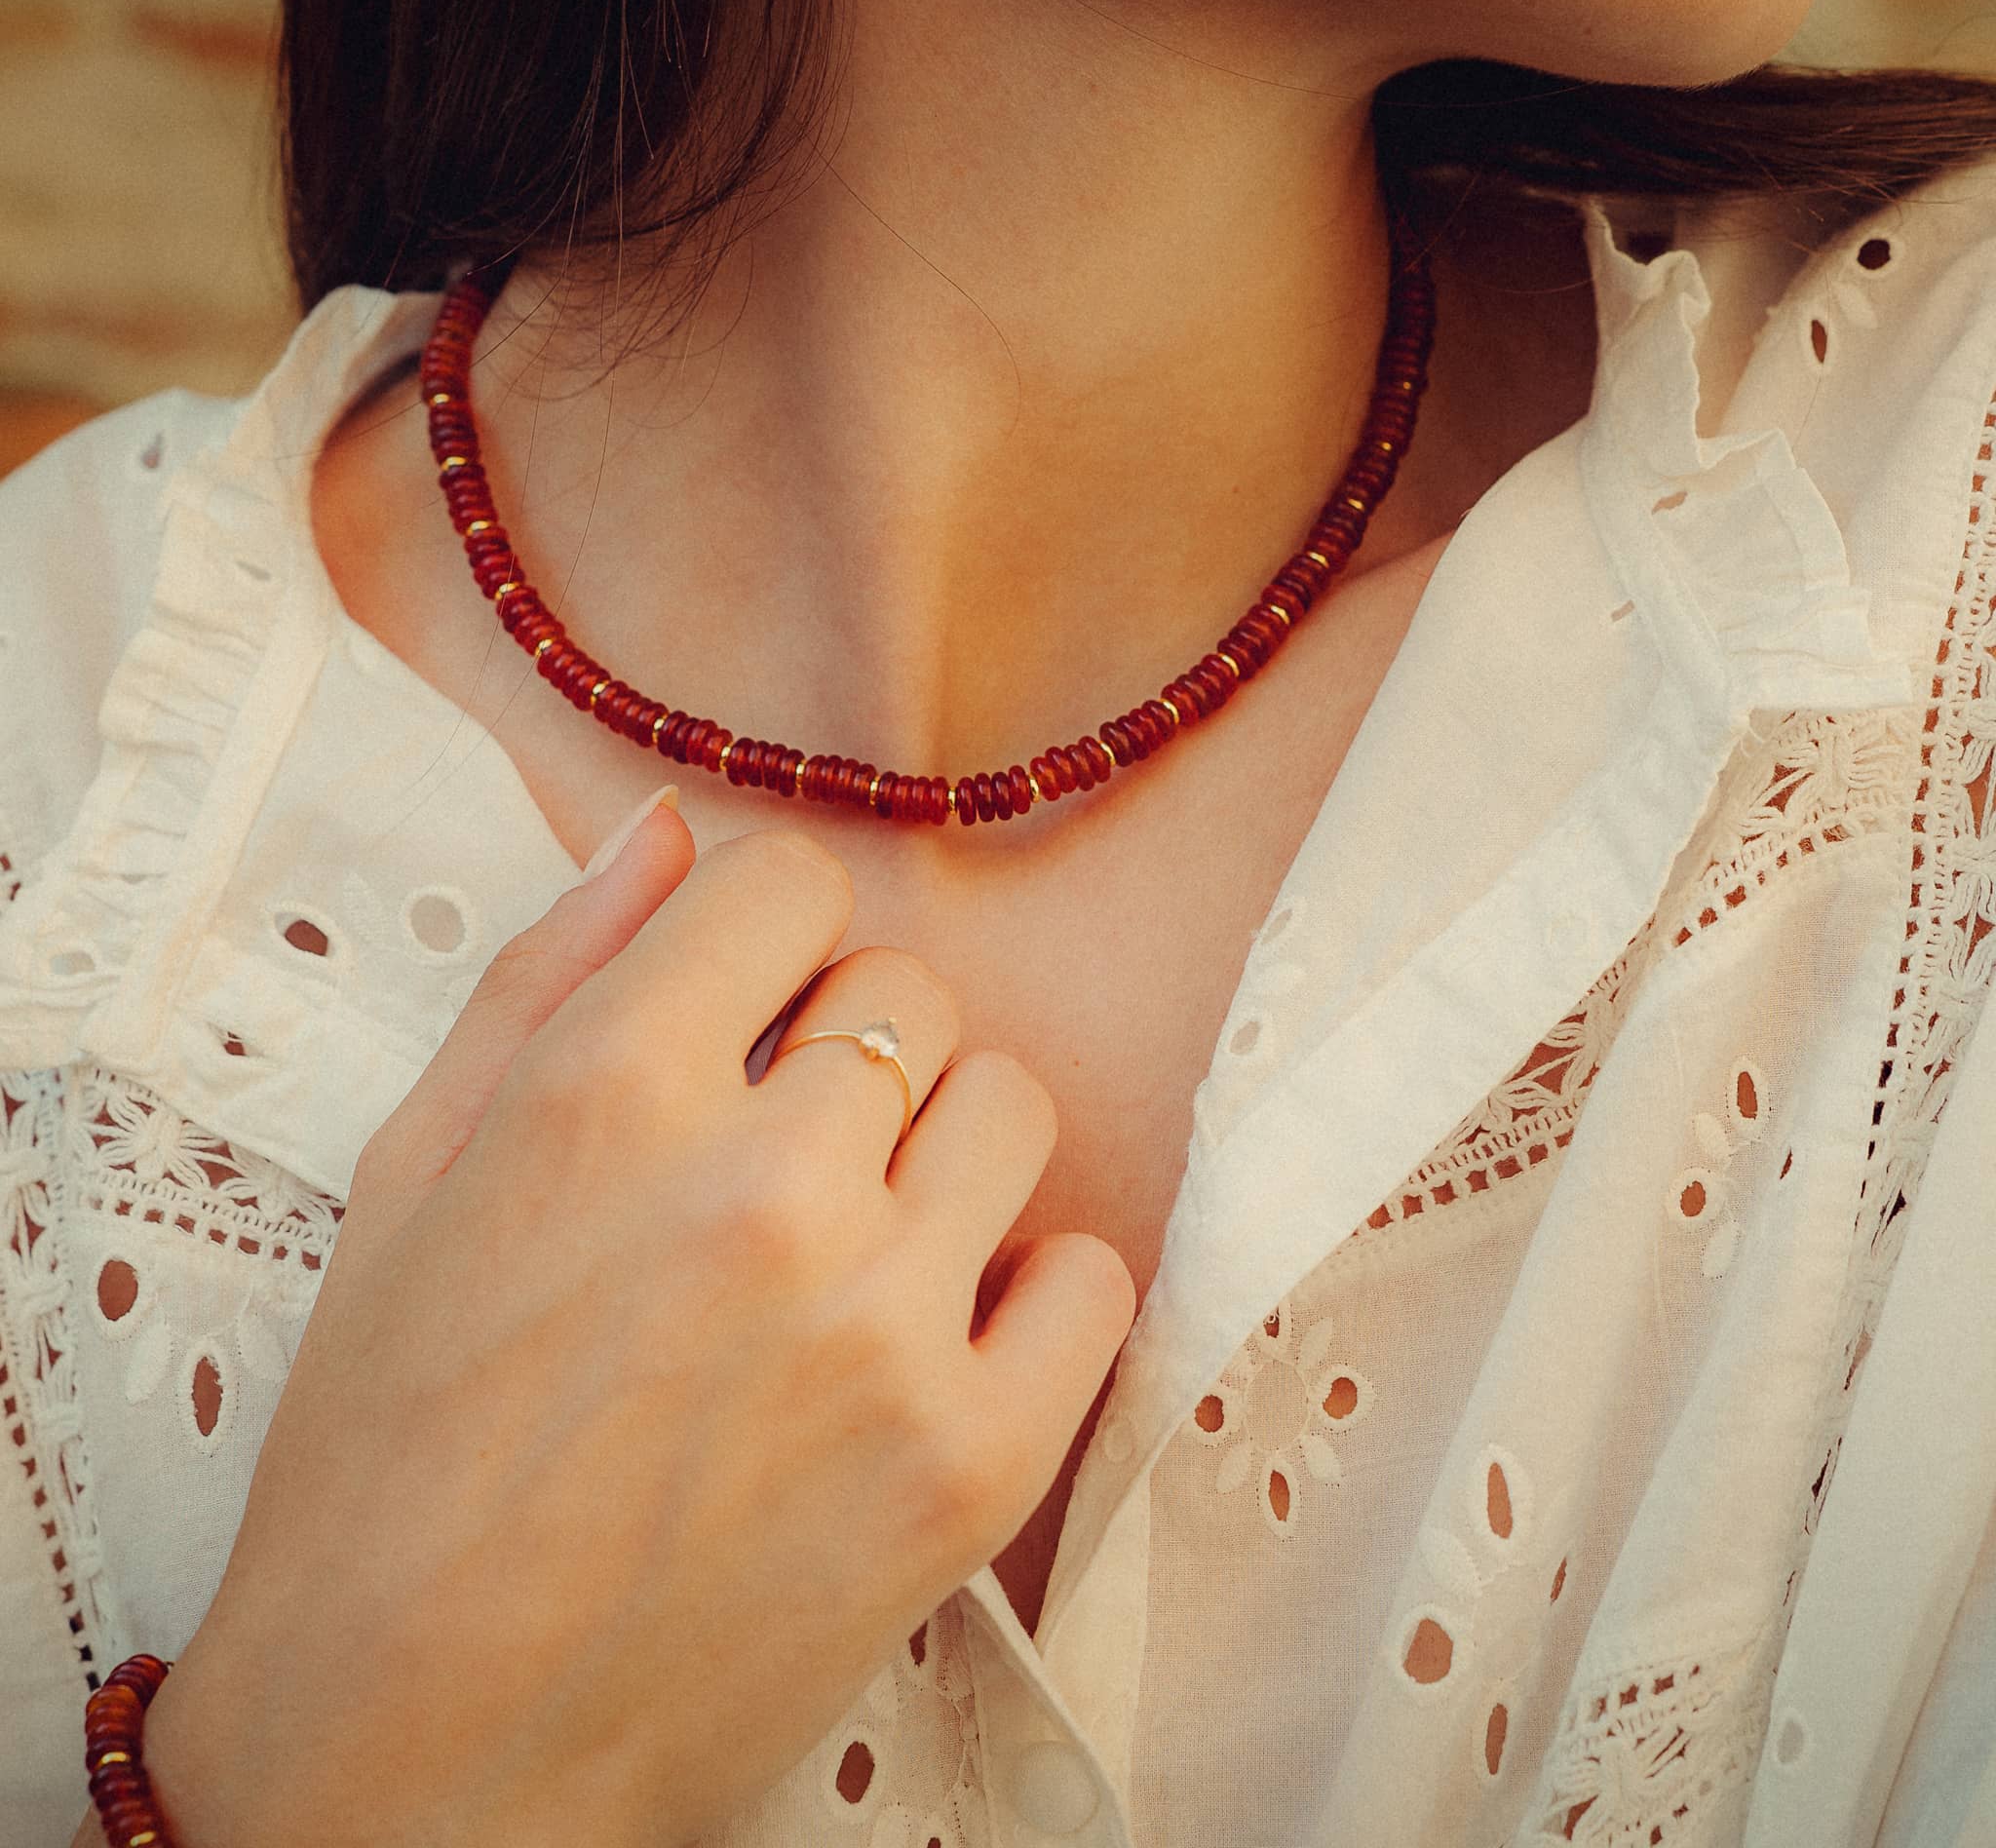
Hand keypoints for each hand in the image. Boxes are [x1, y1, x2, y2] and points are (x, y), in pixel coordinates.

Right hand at [135, 795, 1137, 1847]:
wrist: (419, 1754)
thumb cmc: (391, 1459)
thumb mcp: (410, 1179)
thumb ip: (549, 972)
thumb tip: (670, 828)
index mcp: (607, 1094)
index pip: (788, 885)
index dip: (768, 939)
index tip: (752, 1005)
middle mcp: (763, 1185)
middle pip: (910, 993)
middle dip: (848, 1050)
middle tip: (779, 1159)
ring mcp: (884, 1326)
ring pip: (1012, 1106)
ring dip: (940, 1153)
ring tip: (855, 1246)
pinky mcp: (972, 1461)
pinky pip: (1091, 1274)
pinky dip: (1027, 1290)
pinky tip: (931, 1338)